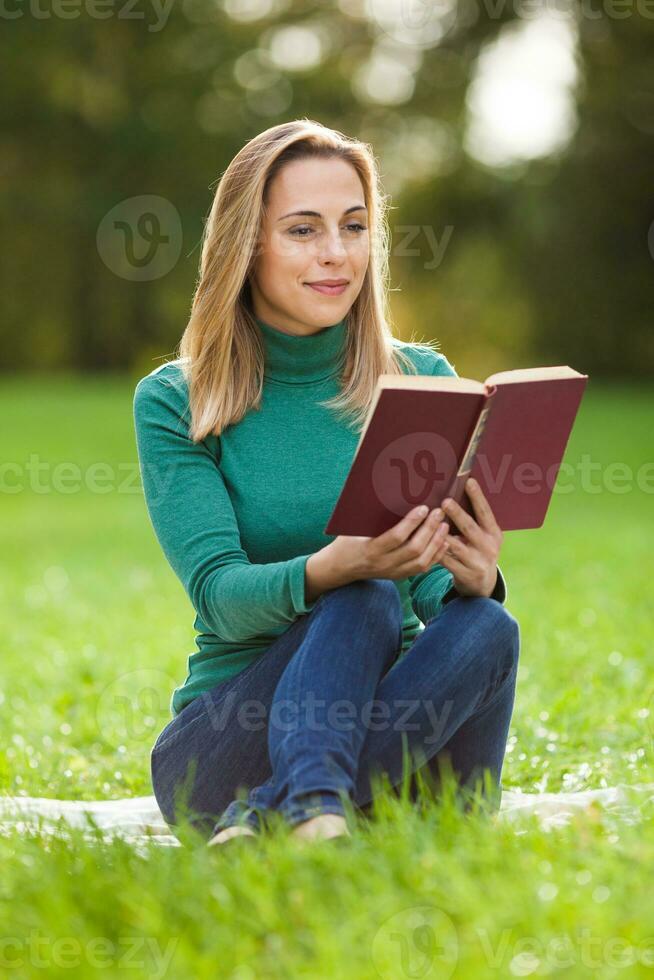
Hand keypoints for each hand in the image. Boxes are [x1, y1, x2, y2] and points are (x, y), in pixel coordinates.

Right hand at [306, 504, 449, 599]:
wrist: (341, 567)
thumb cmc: (347, 540)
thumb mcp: (353, 526)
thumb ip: (369, 513)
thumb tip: (386, 489)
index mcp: (371, 549)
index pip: (396, 537)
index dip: (412, 523)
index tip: (423, 508)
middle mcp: (383, 563)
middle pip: (413, 549)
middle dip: (429, 530)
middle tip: (439, 512)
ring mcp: (392, 572)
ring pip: (421, 562)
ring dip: (436, 543)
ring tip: (444, 525)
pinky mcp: (399, 576)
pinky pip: (422, 569)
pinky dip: (436, 555)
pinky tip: (444, 542)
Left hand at [439, 478, 502, 597]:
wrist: (483, 584)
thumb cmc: (478, 550)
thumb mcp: (484, 536)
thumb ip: (474, 520)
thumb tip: (456, 492)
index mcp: (494, 533)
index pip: (485, 512)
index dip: (477, 497)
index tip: (468, 481)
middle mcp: (488, 547)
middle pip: (470, 528)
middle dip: (457, 514)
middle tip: (445, 501)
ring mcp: (477, 562)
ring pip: (455, 545)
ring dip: (441, 533)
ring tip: (430, 521)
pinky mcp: (465, 574)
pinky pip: (446, 560)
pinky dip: (435, 550)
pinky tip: (425, 542)